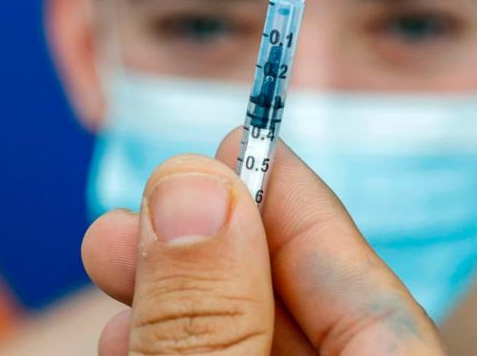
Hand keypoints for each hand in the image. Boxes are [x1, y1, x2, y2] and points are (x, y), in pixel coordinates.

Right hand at [82, 131, 446, 354]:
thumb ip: (213, 320)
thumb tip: (194, 185)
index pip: (368, 291)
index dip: (291, 206)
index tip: (229, 142)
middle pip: (313, 318)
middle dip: (212, 250)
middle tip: (131, 208)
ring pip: (268, 351)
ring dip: (186, 302)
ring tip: (108, 261)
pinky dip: (195, 352)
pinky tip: (131, 339)